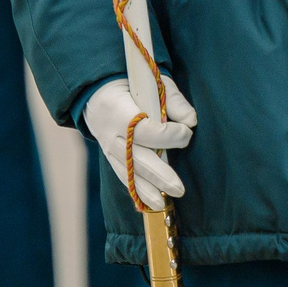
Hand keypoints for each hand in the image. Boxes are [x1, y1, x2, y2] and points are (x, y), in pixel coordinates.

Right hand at [84, 76, 197, 206]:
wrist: (96, 93)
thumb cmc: (131, 85)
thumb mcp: (152, 82)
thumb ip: (172, 100)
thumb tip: (191, 121)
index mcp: (119, 109)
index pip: (144, 129)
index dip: (167, 136)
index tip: (185, 132)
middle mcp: (110, 133)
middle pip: (135, 158)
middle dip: (159, 174)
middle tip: (180, 188)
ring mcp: (108, 148)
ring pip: (128, 172)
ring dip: (147, 190)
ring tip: (164, 203)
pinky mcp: (110, 158)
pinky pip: (123, 177)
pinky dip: (136, 190)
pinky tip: (150, 202)